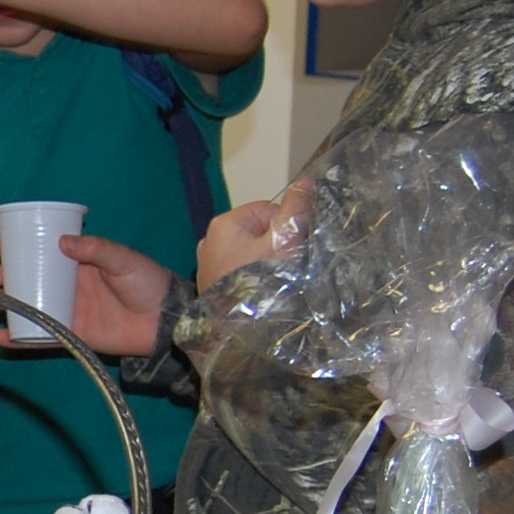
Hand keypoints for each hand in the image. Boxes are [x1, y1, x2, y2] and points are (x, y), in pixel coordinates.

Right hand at [0, 234, 174, 356]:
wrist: (164, 321)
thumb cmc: (147, 283)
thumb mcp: (123, 258)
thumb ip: (96, 248)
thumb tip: (62, 242)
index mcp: (79, 263)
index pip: (45, 253)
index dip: (23, 249)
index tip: (2, 246)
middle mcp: (69, 286)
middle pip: (32, 280)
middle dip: (10, 277)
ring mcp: (68, 311)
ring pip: (31, 307)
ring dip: (9, 305)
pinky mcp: (71, 335)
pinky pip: (41, 337)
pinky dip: (20, 340)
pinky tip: (1, 336)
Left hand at [195, 181, 309, 290]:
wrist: (241, 332)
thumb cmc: (262, 284)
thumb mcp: (286, 240)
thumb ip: (295, 208)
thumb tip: (305, 181)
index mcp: (224, 224)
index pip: (267, 210)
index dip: (284, 228)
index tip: (288, 248)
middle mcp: (210, 241)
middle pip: (258, 232)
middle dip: (273, 247)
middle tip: (280, 269)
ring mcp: (208, 265)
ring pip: (250, 254)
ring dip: (263, 265)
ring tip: (269, 284)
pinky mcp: (211, 287)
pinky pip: (240, 273)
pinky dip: (250, 280)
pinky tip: (257, 294)